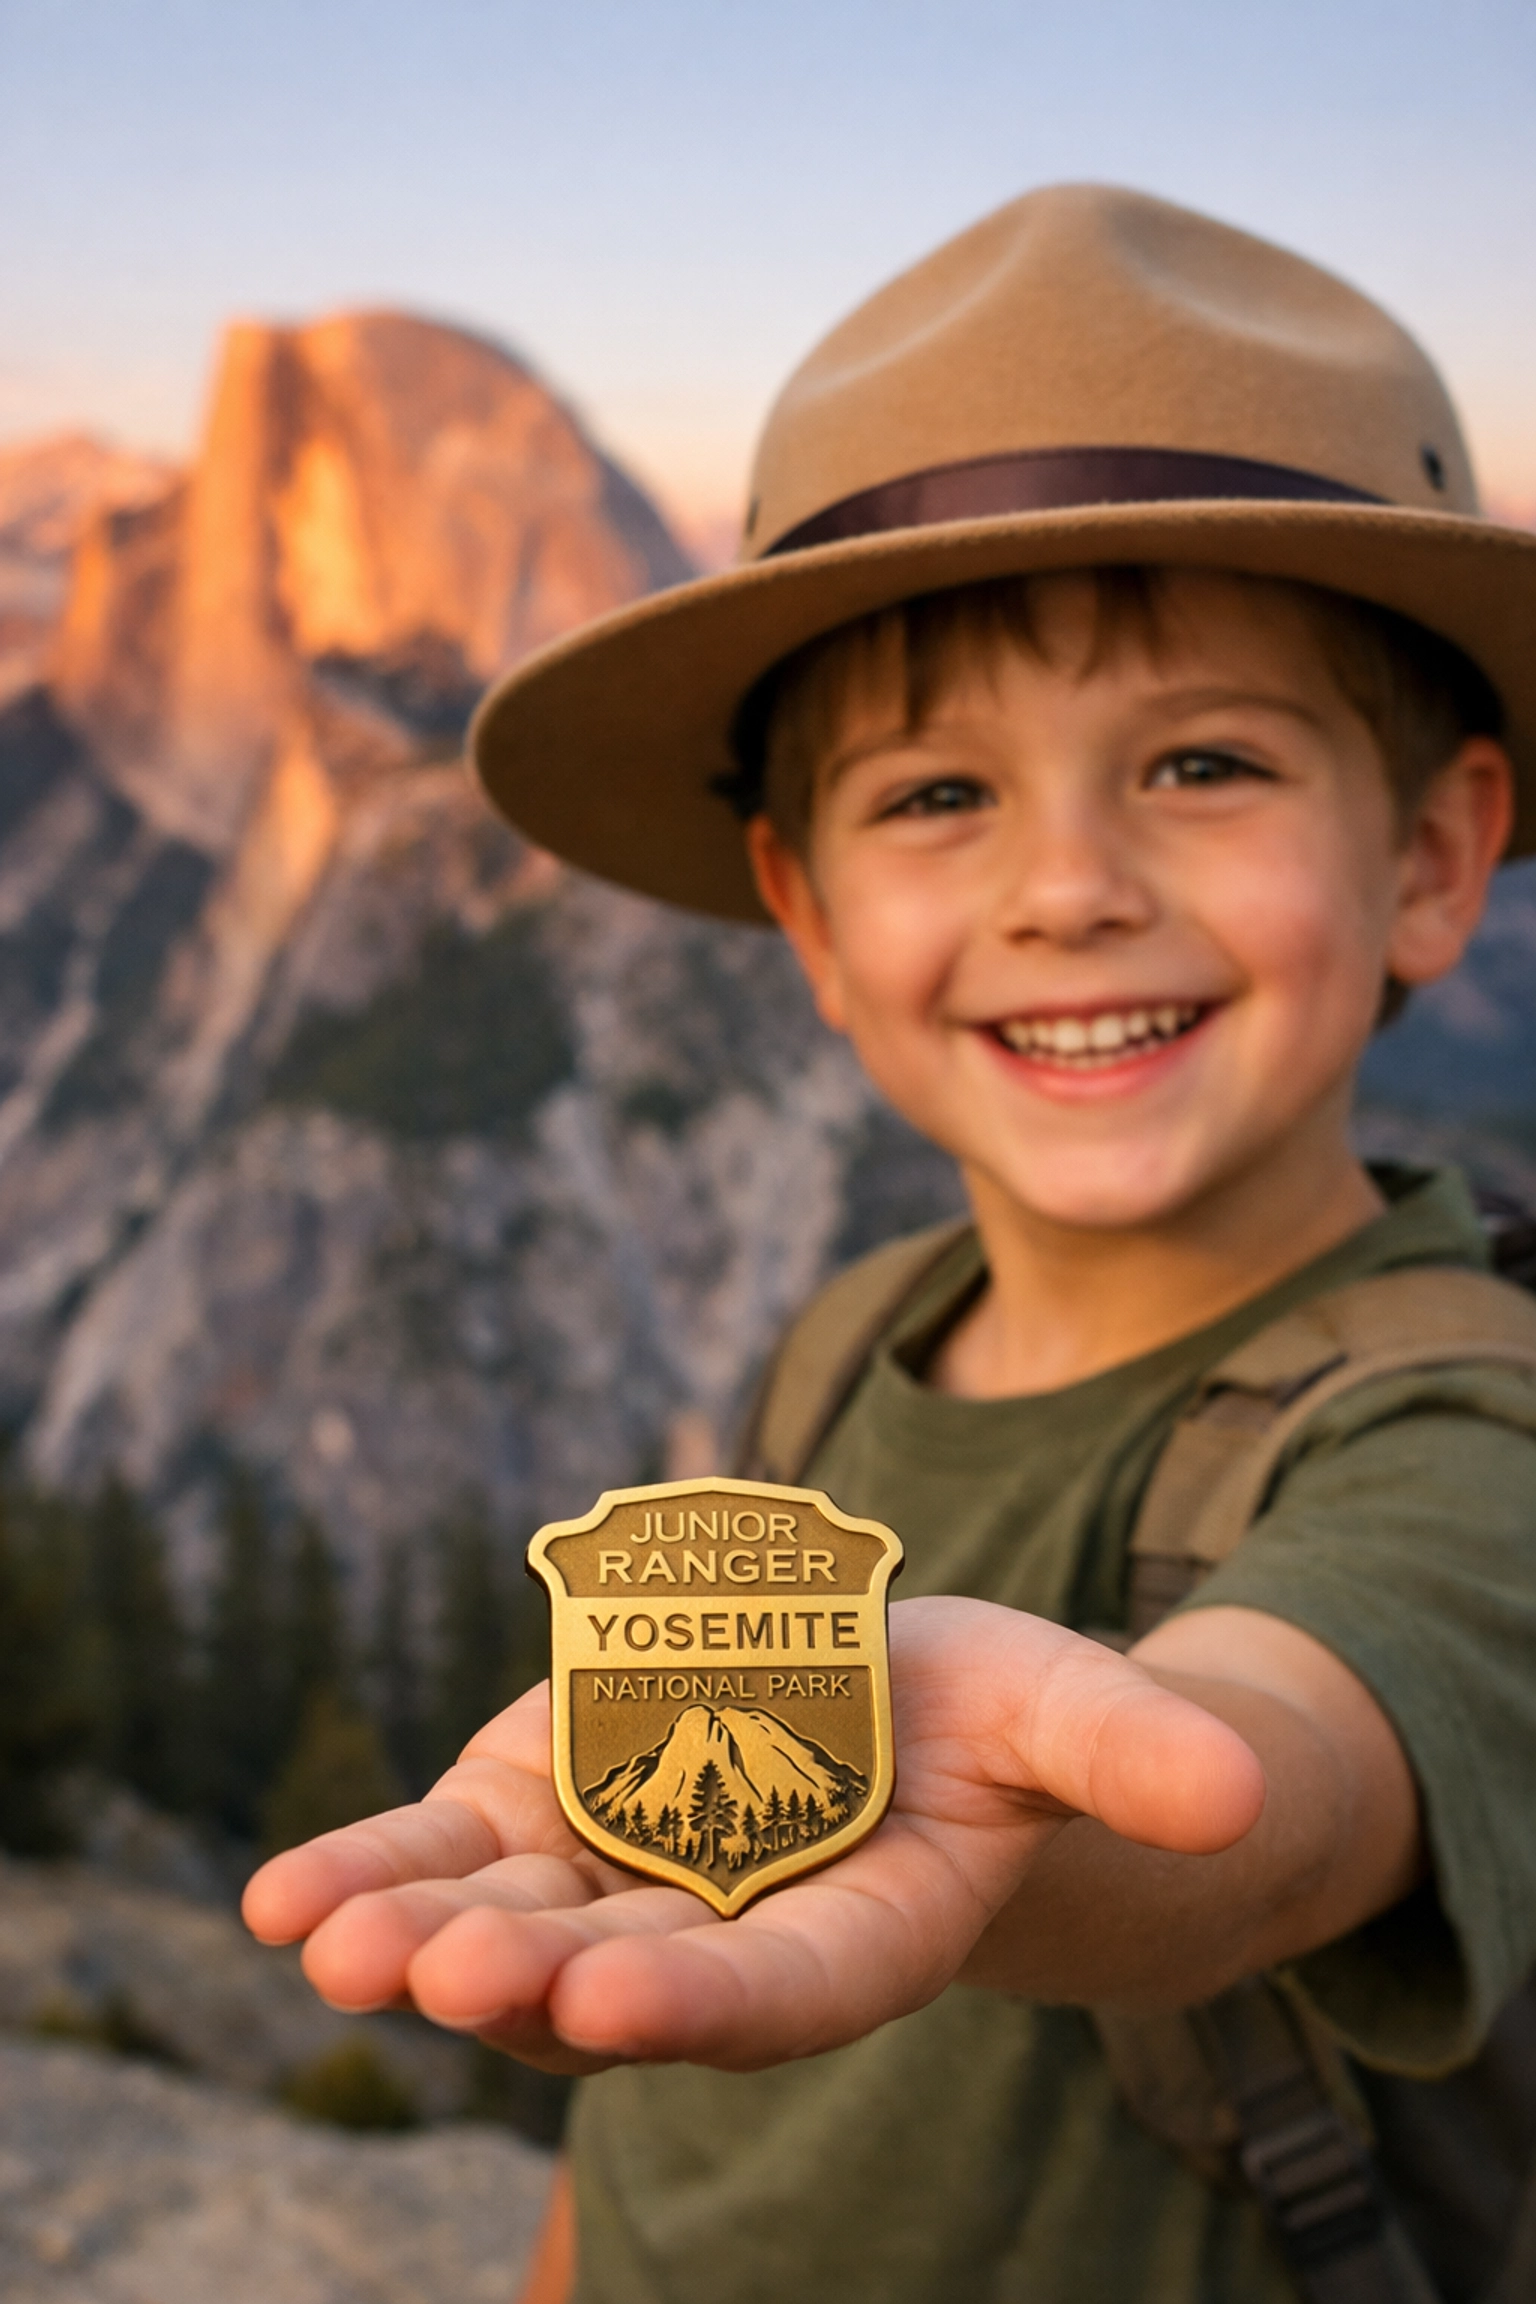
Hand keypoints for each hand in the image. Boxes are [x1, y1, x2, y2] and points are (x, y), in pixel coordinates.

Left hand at [242, 1596, 1262, 2073]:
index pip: (782, 1988)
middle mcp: (719, 1932)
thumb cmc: (995, 1719)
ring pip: (504, 1930)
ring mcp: (615, 1877)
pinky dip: (367, 1873)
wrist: (886, 1708)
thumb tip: (1244, 1791)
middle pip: (617, 1977)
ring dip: (409, 1941)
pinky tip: (282, 1899)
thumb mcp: (1068, 1709)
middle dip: (523, 1985)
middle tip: (434, 1983)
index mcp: (855, 1933)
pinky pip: (445, 1854)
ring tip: (322, 1945)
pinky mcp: (540, 1813)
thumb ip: (1139, 1751)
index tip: (616, 1997)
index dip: (707, 1996)